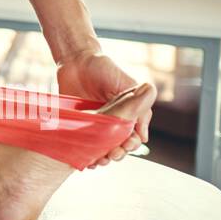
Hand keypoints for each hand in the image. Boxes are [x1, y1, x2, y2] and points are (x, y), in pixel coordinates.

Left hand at [57, 47, 152, 167]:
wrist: (76, 59)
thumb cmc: (104, 69)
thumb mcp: (126, 85)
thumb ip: (139, 107)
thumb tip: (144, 137)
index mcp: (125, 115)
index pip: (132, 137)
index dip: (131, 144)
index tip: (127, 145)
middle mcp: (111, 122)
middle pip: (117, 147)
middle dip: (117, 154)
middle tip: (112, 154)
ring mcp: (94, 125)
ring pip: (100, 149)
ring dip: (102, 158)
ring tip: (99, 160)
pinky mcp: (77, 124)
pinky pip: (82, 144)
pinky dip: (84, 154)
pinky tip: (85, 160)